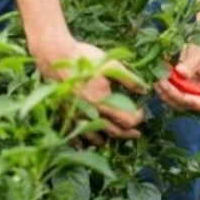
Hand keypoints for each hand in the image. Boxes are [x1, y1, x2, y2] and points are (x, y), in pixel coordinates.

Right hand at [32, 39, 146, 145]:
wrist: (54, 55)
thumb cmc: (85, 58)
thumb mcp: (112, 65)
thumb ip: (130, 80)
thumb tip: (145, 90)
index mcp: (103, 102)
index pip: (127, 121)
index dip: (138, 118)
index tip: (140, 110)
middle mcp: (90, 113)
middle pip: (114, 132)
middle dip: (128, 134)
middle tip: (136, 133)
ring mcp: (76, 115)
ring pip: (94, 138)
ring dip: (107, 139)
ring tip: (114, 136)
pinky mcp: (65, 112)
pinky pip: (73, 134)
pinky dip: (81, 142)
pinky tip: (84, 145)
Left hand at [155, 44, 199, 114]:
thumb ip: (191, 63)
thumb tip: (180, 73)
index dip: (199, 105)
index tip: (186, 97)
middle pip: (191, 105)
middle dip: (175, 96)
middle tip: (162, 82)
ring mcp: (194, 93)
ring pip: (179, 102)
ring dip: (167, 94)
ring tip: (157, 81)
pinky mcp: (183, 89)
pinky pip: (173, 94)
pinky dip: (164, 89)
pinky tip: (157, 80)